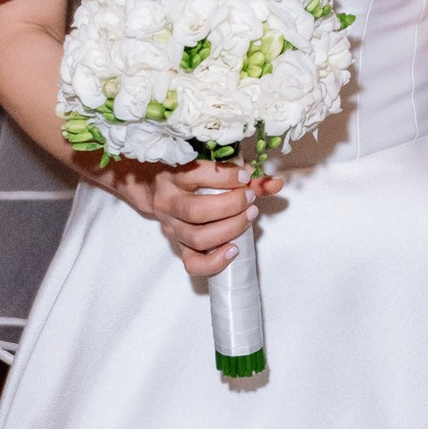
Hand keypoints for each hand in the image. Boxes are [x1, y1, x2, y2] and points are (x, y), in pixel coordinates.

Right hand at [117, 156, 255, 280]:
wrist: (152, 187)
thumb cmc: (187, 172)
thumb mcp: (208, 165)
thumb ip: (242, 174)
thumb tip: (275, 184)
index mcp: (173, 175)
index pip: (197, 175)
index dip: (226, 177)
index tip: (245, 176)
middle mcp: (168, 202)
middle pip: (198, 212)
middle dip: (231, 206)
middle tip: (250, 200)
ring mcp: (171, 227)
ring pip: (199, 238)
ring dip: (230, 229)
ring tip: (249, 216)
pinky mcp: (178, 246)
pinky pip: (193, 263)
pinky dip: (215, 261)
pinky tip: (233, 250)